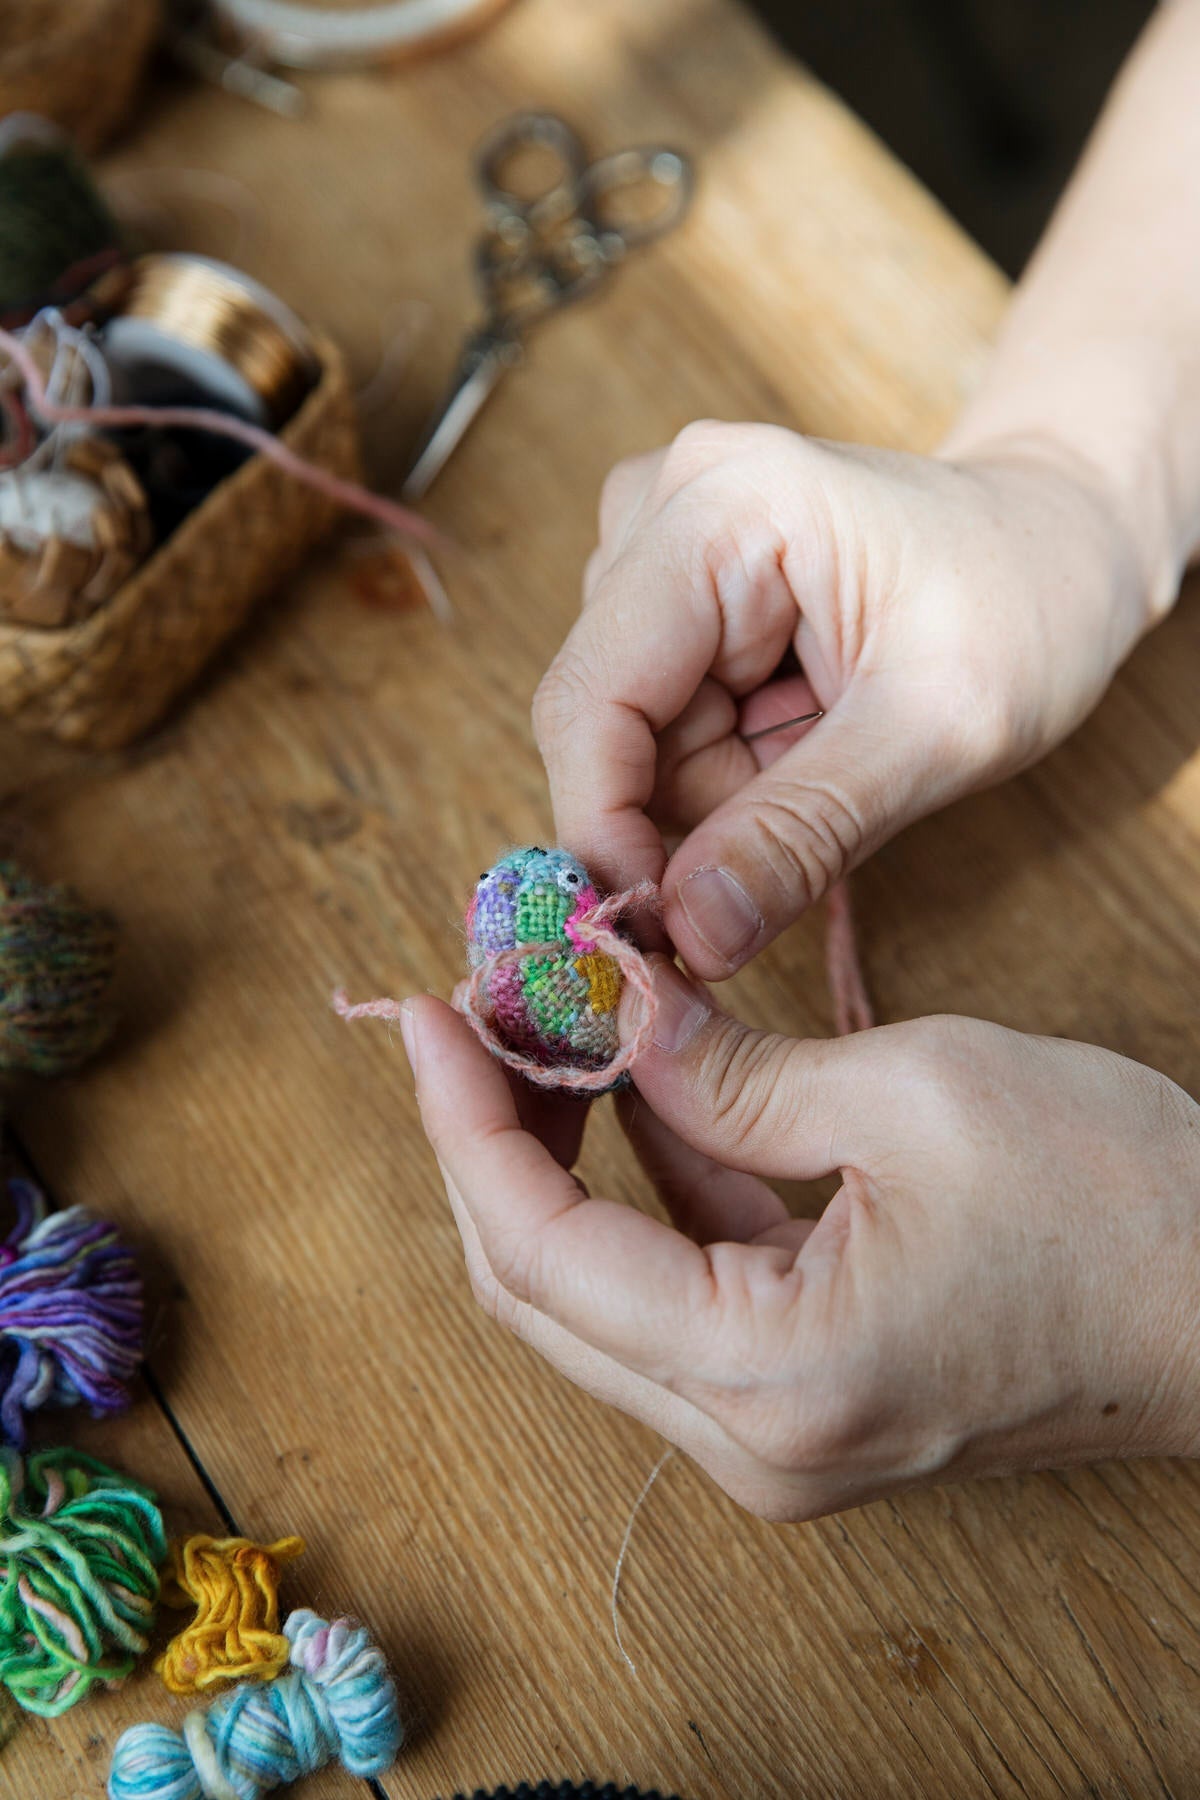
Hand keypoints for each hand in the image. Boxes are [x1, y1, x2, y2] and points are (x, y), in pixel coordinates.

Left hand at [404, 962, 1199, 1519]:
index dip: (466, 1124)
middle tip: (479, 1017)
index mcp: (769, 1376)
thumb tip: (617, 1015)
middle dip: (496, 1145)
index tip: (431, 1015)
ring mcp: (776, 1434)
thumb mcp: (912, 1092)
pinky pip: (681, 1296)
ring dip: (562, 1166)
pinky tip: (640, 1091)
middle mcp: (750, 1439)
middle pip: (546, 1293)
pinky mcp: (805, 1400)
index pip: (542, 1254)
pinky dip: (647, 1195)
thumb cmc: (1115, 1205)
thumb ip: (734, 1066)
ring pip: (602, 1297)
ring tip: (547, 1034)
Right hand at [534, 425, 1158, 977]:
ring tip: (835, 744)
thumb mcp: (937, 733)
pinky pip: (659, 722)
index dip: (604, 831)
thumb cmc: (1029, 607)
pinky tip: (805, 724)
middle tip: (810, 814)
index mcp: (721, 507)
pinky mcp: (673, 585)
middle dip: (693, 809)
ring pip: (633, 738)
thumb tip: (688, 940)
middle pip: (605, 726)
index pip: (589, 700)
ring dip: (722, 786)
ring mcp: (660, 540)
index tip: (660, 936)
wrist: (1065, 546)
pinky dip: (728, 760)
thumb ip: (800, 837)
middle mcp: (664, 506)